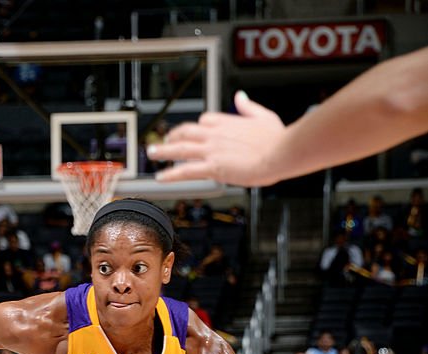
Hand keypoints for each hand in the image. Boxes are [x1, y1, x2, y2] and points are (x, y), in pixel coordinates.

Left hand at [147, 91, 285, 185]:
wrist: (280, 153)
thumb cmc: (278, 139)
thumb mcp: (264, 116)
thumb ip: (249, 107)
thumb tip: (240, 97)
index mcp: (228, 121)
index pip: (205, 121)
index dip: (198, 127)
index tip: (192, 132)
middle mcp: (216, 134)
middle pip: (187, 131)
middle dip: (172, 135)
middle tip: (163, 140)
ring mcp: (212, 150)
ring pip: (181, 149)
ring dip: (163, 150)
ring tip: (152, 153)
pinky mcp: (213, 167)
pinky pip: (185, 170)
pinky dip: (170, 173)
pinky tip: (160, 177)